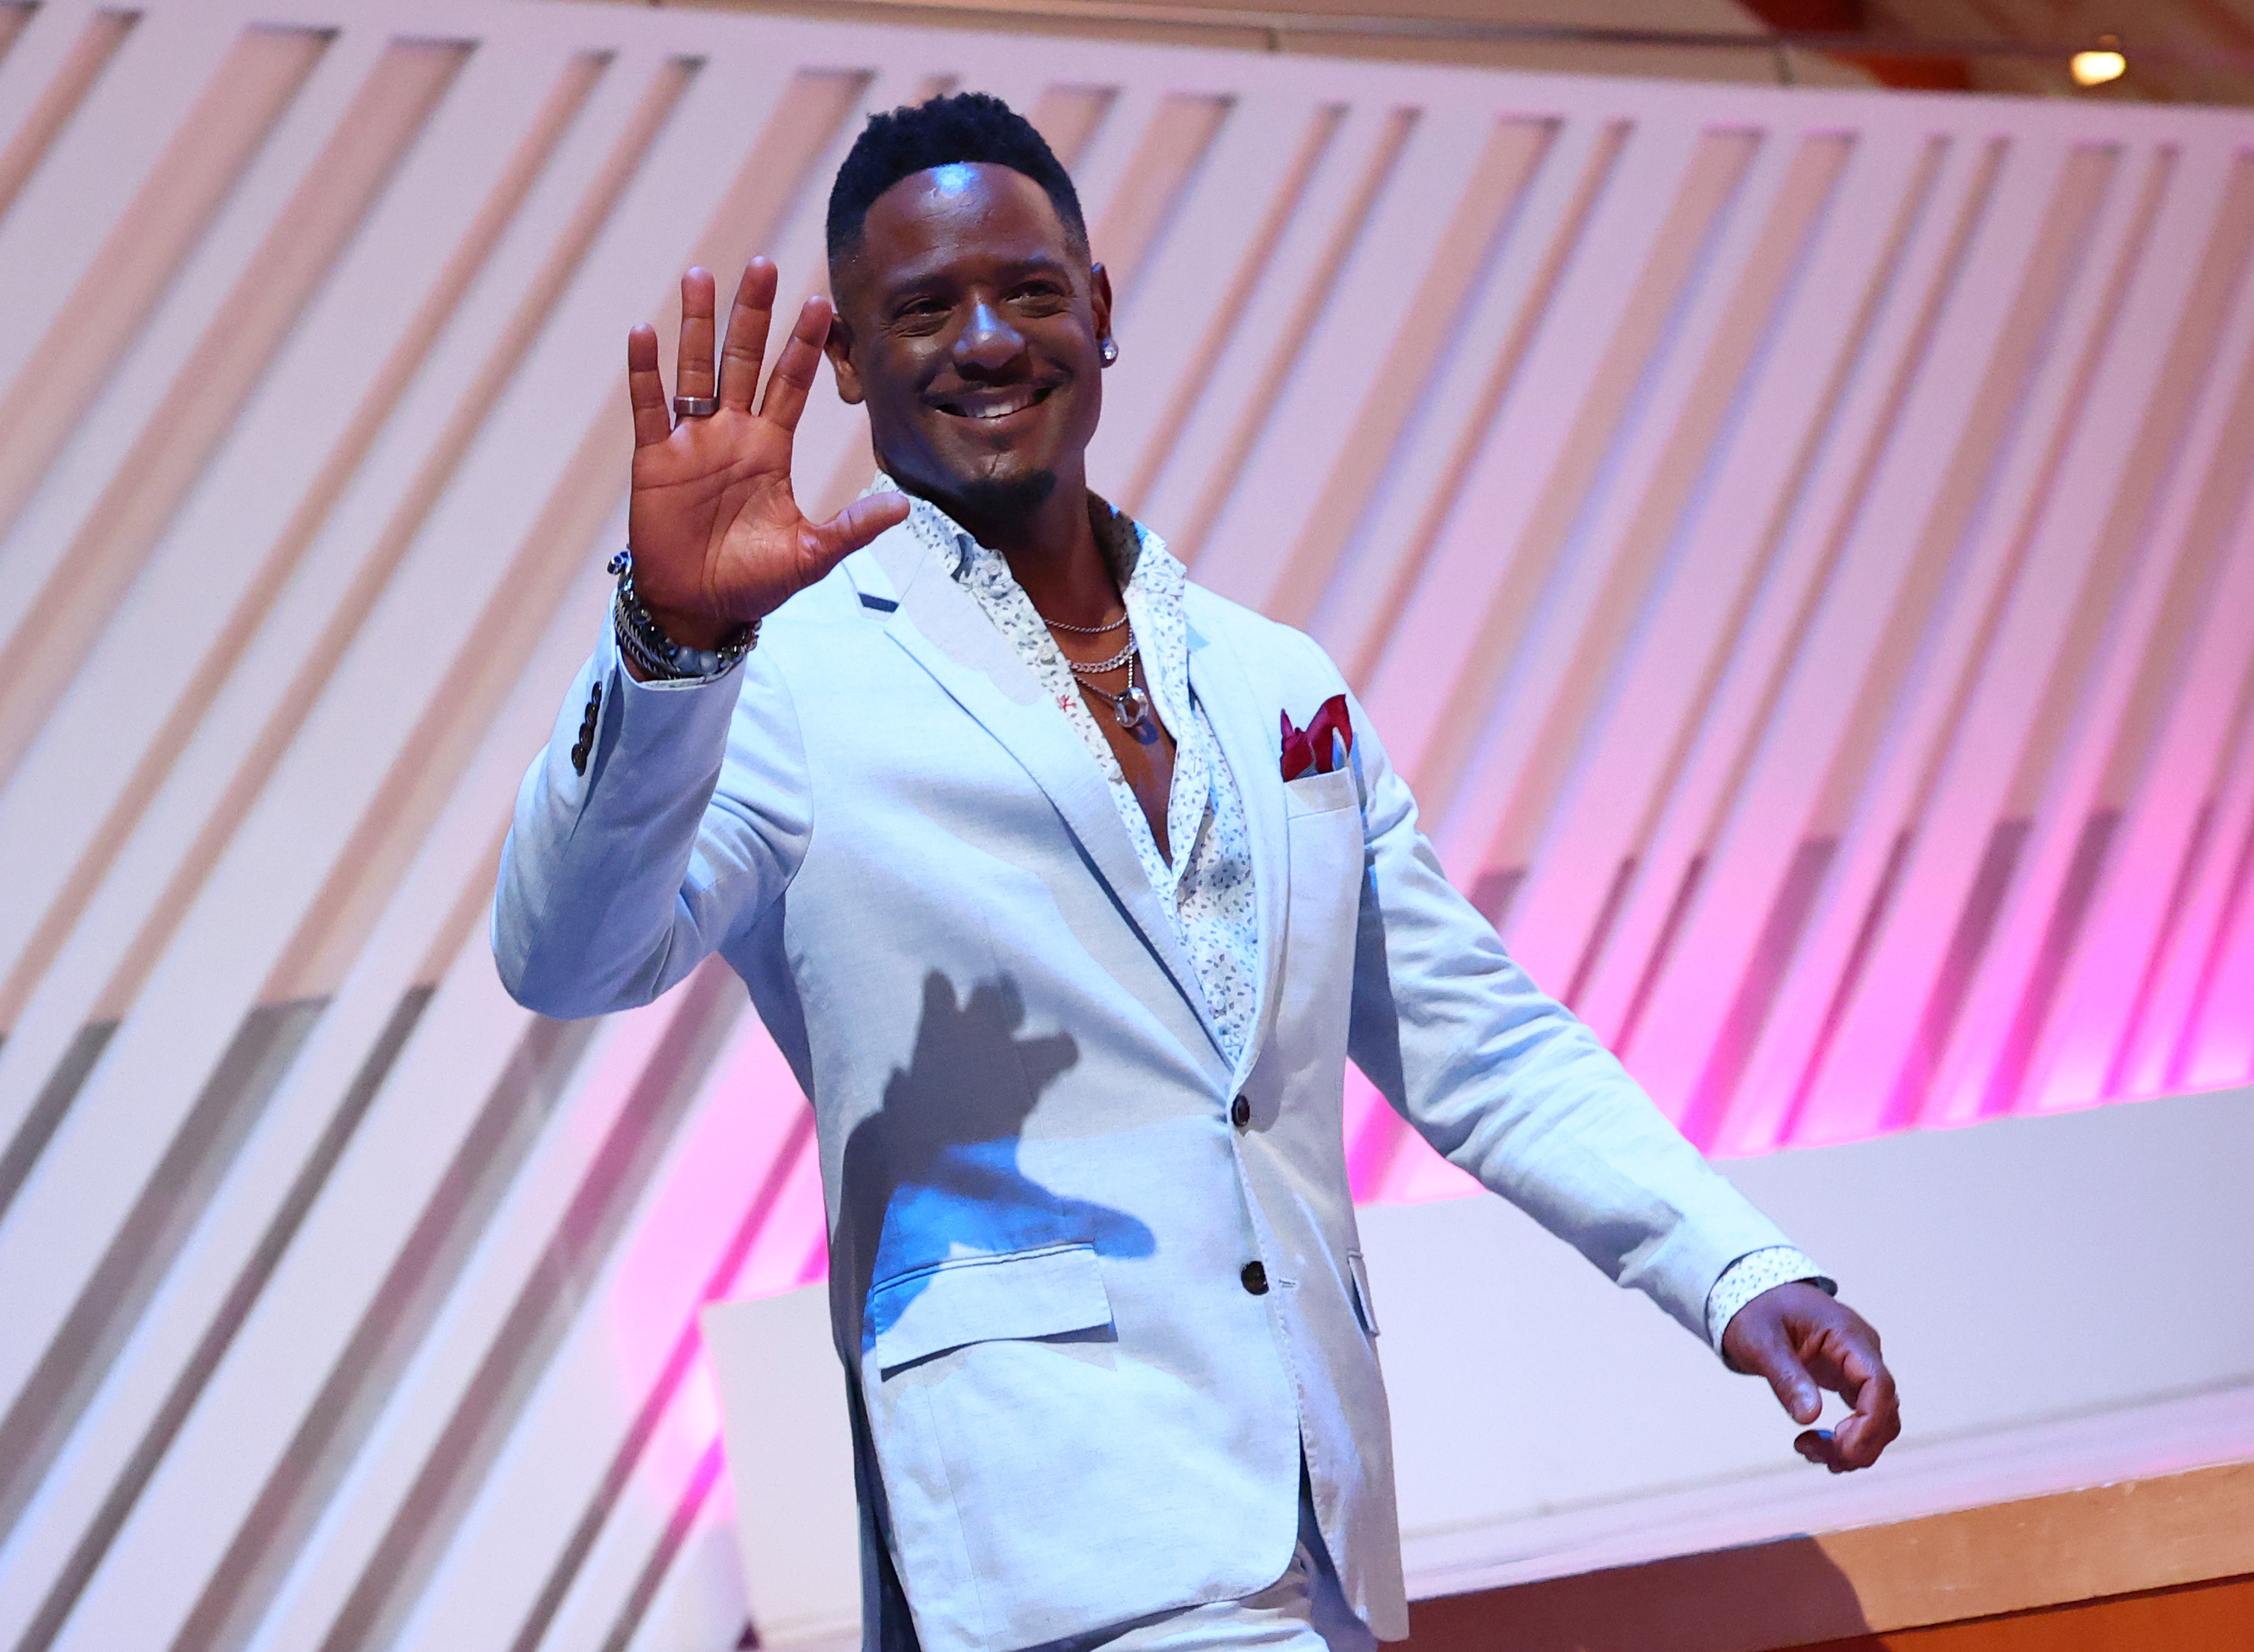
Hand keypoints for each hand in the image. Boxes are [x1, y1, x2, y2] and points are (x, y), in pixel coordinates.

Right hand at [625, 261, 908, 654]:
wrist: (701, 610)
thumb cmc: (755, 583)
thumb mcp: (812, 555)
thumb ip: (853, 527)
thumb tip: (904, 506)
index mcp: (770, 449)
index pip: (791, 383)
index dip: (803, 343)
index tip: (819, 301)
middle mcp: (732, 434)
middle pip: (744, 360)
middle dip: (753, 314)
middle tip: (763, 264)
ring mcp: (691, 443)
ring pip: (695, 370)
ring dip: (696, 325)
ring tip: (700, 276)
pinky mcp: (655, 460)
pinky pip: (648, 407)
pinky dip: (644, 372)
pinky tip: (644, 331)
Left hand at [1722, 1282, 1899, 1472]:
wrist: (1755, 1295)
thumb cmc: (1756, 1310)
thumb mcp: (1760, 1340)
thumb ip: (1786, 1376)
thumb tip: (1809, 1418)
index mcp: (1847, 1335)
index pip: (1879, 1383)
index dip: (1868, 1423)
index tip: (1839, 1447)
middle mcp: (1862, 1352)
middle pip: (1885, 1409)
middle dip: (1859, 1443)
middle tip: (1810, 1452)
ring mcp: (1858, 1366)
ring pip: (1879, 1418)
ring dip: (1853, 1446)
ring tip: (1807, 1449)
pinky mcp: (1848, 1378)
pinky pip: (1863, 1415)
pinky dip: (1847, 1437)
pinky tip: (1817, 1445)